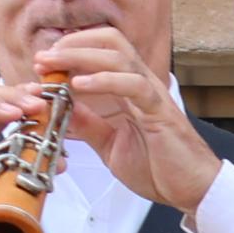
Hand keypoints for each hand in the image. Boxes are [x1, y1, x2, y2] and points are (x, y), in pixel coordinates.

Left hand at [30, 26, 219, 211]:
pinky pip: (133, 85)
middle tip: (42, 58)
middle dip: (72, 45)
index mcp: (130, 90)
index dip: (71, 50)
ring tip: (52, 65)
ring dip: (80, 56)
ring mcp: (152, 96)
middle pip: (110, 42)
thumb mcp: (109, 145)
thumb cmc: (159, 169)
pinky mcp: (159, 112)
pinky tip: (79, 85)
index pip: (102, 51)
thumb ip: (88, 125)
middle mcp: (142, 85)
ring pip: (118, 56)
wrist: (191, 191)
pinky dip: (104, 80)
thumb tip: (61, 109)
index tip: (42, 63)